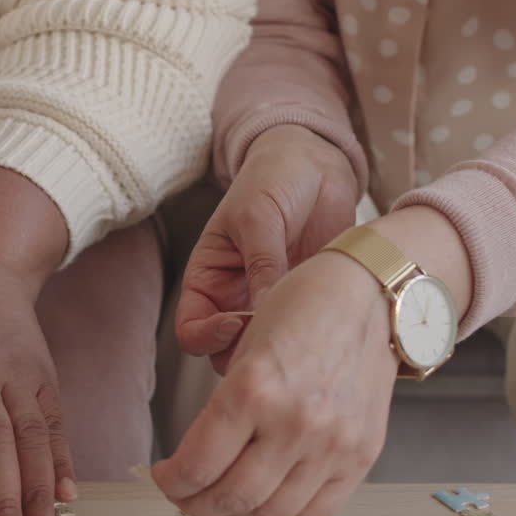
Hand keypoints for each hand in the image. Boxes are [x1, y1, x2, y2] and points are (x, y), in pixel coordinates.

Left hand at [154, 251, 394, 515]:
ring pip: (271, 513)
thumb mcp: (244, 349)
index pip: (198, 465)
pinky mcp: (361, 455)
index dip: (171, 482)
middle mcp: (294, 421)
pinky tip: (268, 499)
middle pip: (232, 497)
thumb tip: (197, 465)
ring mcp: (332, 443)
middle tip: (185, 496)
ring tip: (222, 503)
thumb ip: (222, 410)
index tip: (165, 476)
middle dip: (196, 504)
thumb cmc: (301, 310)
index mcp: (254, 388)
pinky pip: (316, 511)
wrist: (369, 295)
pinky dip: (284, 514)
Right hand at [176, 124, 357, 372]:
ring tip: (302, 324)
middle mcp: (234, 300)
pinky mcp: (305, 304)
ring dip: (279, 345)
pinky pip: (301, 334)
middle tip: (276, 329)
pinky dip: (310, 335)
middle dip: (247, 349)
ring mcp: (270, 305)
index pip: (191, 330)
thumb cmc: (274, 180)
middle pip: (226, 352)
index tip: (238, 322)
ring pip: (265, 349)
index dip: (209, 336)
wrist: (317, 164)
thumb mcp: (259, 217)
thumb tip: (266, 311)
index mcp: (208, 280)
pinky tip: (324, 317)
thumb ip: (262, 265)